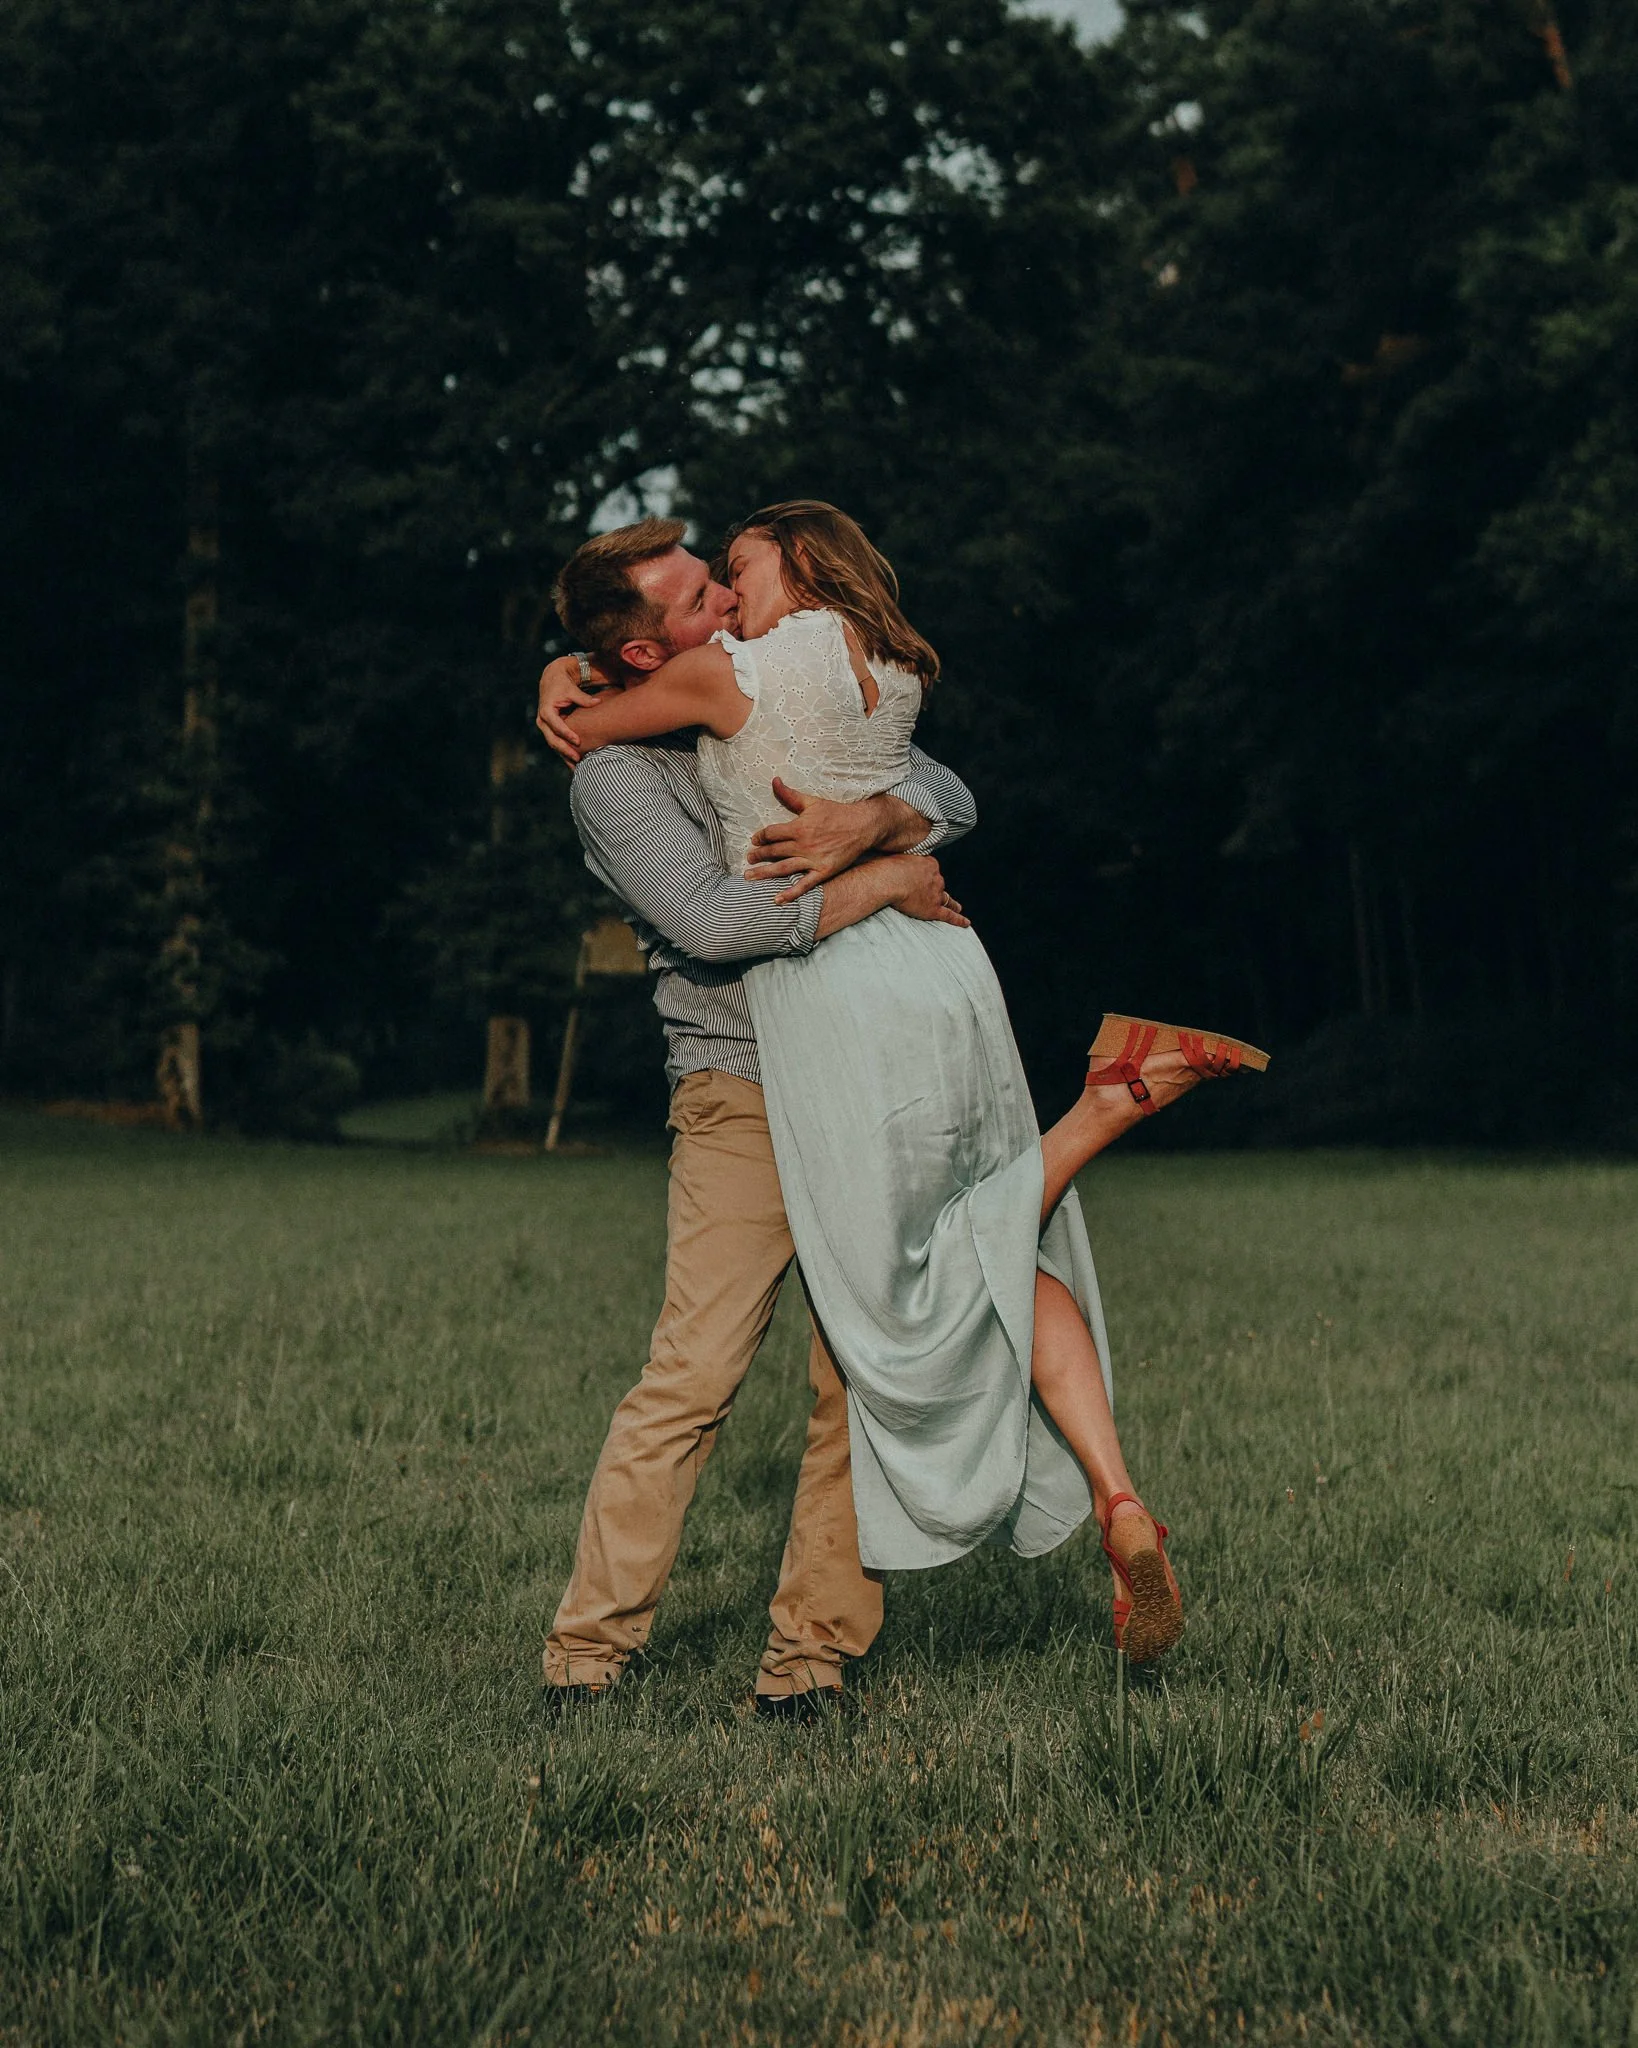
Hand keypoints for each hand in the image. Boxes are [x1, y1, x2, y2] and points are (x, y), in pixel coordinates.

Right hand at [535, 653, 609, 765]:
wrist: (551, 681)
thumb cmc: (563, 685)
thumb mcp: (572, 690)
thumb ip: (584, 698)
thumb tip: (598, 702)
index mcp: (547, 711)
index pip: (557, 726)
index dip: (567, 734)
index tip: (579, 741)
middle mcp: (542, 721)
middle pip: (553, 739)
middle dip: (565, 750)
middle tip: (578, 759)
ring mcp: (545, 727)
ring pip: (554, 745)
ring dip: (564, 756)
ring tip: (577, 768)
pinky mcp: (549, 730)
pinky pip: (556, 744)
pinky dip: (564, 753)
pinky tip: (574, 764)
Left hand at [745, 778, 890, 900]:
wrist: (863, 826)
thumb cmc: (837, 812)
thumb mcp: (812, 802)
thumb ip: (790, 795)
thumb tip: (774, 780)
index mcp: (799, 827)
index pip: (772, 833)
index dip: (760, 837)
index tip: (754, 840)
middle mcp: (803, 844)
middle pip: (774, 851)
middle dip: (758, 855)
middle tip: (747, 859)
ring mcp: (813, 859)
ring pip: (783, 868)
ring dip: (764, 873)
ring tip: (749, 877)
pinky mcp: (823, 871)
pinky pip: (804, 884)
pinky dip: (790, 893)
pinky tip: (776, 899)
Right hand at [887, 855, 969, 927]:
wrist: (887, 881)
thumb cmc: (886, 868)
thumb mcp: (895, 856)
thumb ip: (899, 860)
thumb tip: (891, 860)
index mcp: (929, 863)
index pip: (932, 869)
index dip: (927, 874)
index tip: (922, 877)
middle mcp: (936, 877)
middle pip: (938, 883)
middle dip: (934, 888)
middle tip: (929, 892)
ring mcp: (936, 894)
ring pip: (946, 899)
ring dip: (951, 903)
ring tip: (957, 907)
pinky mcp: (933, 909)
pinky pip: (949, 915)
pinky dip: (958, 920)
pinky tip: (966, 922)